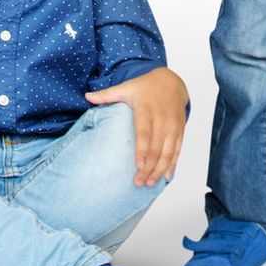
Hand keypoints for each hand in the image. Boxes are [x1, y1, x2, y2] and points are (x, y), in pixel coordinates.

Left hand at [86, 68, 188, 187]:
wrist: (171, 82)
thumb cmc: (145, 87)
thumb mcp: (126, 88)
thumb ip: (107, 94)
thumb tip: (86, 96)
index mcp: (146, 110)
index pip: (144, 133)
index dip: (142, 150)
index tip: (138, 165)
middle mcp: (162, 120)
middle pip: (155, 148)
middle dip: (148, 168)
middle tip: (138, 183)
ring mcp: (172, 127)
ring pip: (168, 153)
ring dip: (159, 170)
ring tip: (149, 183)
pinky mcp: (179, 131)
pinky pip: (177, 151)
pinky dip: (172, 165)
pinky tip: (165, 177)